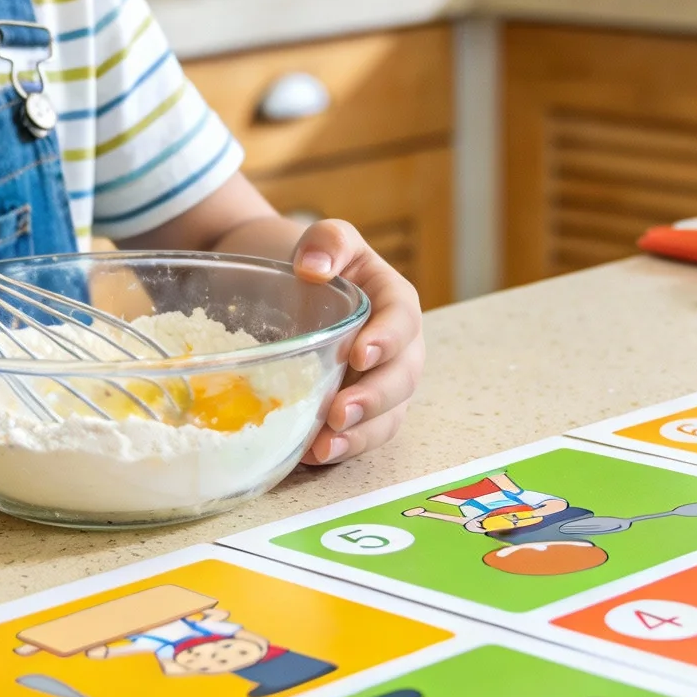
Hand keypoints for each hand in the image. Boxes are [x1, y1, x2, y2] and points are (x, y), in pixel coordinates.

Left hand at [289, 220, 422, 464]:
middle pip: (402, 377)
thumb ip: (328, 241)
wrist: (293, 289)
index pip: (403, 320)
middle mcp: (398, 348)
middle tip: (341, 412)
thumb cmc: (316, 264)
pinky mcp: (362, 411)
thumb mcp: (326, 241)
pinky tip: (311, 456)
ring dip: (360, 435)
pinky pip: (363, 436)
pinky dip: (342, 449)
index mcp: (395, 303)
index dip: (387, 339)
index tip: (359, 354)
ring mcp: (382, 384)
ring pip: (388, 416)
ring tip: (324, 447)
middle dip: (375, 399)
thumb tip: (314, 267)